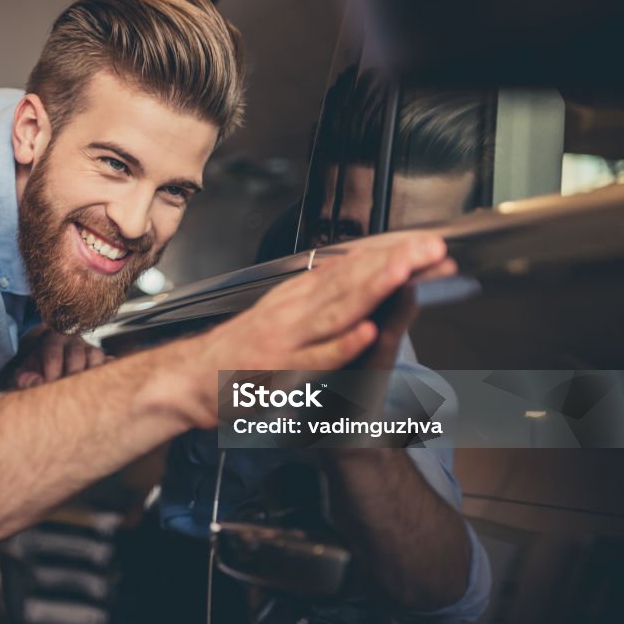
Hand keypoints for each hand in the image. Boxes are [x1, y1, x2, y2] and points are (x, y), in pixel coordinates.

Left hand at [0, 326, 107, 389]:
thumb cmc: (37, 370)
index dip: (50, 373)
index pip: (53, 354)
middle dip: (70, 375)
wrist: (51, 364)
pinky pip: (110, 363)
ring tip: (82, 391)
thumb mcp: (26, 372)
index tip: (48, 387)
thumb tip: (37, 383)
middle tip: (65, 394)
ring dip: (89, 374)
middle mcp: (74, 341)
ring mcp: (91, 349)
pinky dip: (108, 373)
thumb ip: (24, 379)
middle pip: (76, 355)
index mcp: (52, 340)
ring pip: (96, 356)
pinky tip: (101, 388)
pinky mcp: (104, 359)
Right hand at [189, 232, 449, 427]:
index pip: (352, 267)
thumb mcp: (280, 313)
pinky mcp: (280, 369)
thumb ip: (316, 297)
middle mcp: (294, 309)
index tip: (428, 245)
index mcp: (297, 295)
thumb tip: (349, 272)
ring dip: (372, 289)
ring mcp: (288, 338)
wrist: (192, 378)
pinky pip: (316, 357)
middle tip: (432, 248)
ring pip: (337, 310)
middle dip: (393, 263)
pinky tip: (365, 333)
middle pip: (350, 281)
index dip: (391, 255)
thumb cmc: (238, 351)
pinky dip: (341, 345)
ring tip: (405, 272)